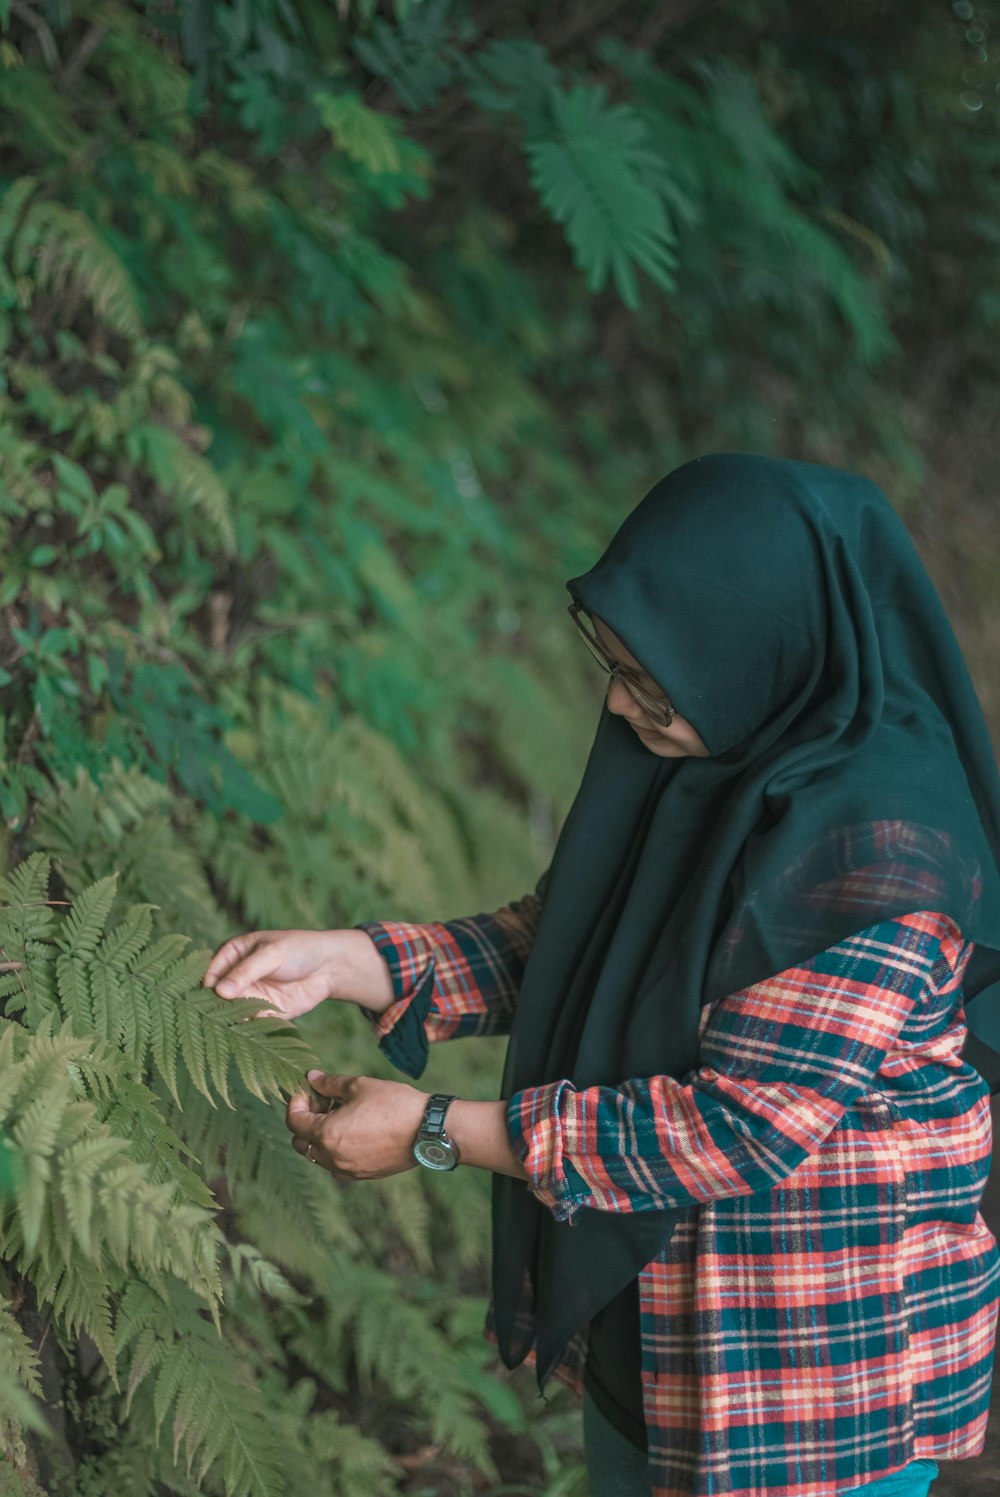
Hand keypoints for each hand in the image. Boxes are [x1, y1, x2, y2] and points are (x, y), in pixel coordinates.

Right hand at [203, 929, 356, 1021]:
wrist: (329, 967)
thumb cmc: (299, 950)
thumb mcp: (271, 955)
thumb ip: (246, 972)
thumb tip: (220, 992)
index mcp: (233, 954)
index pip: (211, 970)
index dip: (206, 984)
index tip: (204, 997)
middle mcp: (237, 976)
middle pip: (217, 995)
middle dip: (214, 1006)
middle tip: (212, 1017)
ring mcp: (249, 995)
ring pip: (230, 1011)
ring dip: (228, 1020)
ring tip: (229, 1026)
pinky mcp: (263, 1013)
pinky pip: (248, 1023)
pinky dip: (246, 1029)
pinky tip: (246, 1034)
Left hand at [286, 1069, 428, 1180]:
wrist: (427, 1130)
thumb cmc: (393, 1104)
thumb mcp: (359, 1086)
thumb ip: (330, 1084)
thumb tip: (312, 1078)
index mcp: (327, 1134)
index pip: (294, 1122)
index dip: (296, 1103)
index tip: (306, 1090)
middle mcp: (332, 1158)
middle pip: (301, 1143)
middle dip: (305, 1121)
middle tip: (322, 1102)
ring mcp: (347, 1170)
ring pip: (318, 1156)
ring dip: (320, 1137)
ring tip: (339, 1116)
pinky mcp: (362, 1175)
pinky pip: (336, 1165)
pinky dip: (335, 1150)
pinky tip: (352, 1132)